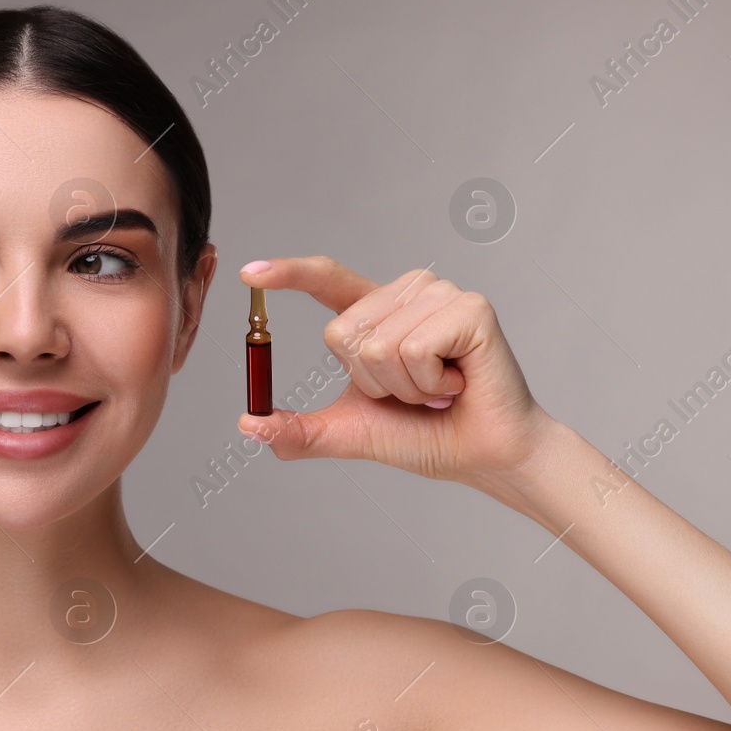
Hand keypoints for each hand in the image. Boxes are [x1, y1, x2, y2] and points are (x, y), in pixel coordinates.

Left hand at [236, 256, 557, 494]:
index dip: (289, 274)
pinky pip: (414, 349)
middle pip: (343, 333)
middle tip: (416, 392)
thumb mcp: (350, 432)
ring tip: (439, 389)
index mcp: (377, 311)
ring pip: (378, 345)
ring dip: (406, 387)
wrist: (482, 457)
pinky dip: (430, 383)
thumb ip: (299, 429)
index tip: (249, 273)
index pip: (327, 280)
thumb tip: (248, 423)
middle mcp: (408, 292)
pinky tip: (458, 384)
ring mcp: (440, 295)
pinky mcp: (470, 307)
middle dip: (373, 383)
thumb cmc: (425, 436)